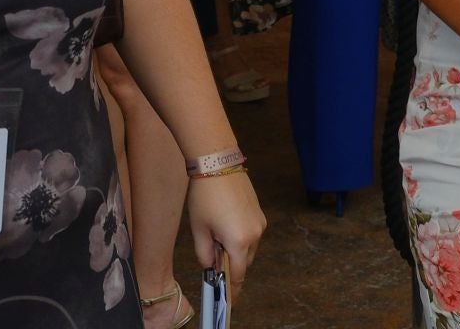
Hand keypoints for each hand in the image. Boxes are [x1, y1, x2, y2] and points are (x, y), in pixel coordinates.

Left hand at [188, 172, 265, 295]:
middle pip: (244, 262)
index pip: (237, 274)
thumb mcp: (199, 229)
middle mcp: (255, 234)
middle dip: (230, 264)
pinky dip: (241, 236)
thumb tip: (210, 265)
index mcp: (239, 242)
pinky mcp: (260, 212)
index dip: (231, 287)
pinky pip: (252, 233)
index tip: (227, 294)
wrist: (218, 164)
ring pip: (249, 248)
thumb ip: (205, 254)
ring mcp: (260, 222)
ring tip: (217, 235)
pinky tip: (225, 224)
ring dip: (236, 249)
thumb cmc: (205, 197)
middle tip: (213, 257)